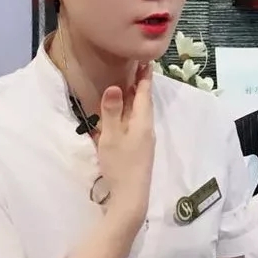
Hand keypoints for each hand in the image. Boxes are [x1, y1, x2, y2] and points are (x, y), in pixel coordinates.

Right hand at [97, 63, 154, 225]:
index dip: (144, 77)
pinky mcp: (139, 150)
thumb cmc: (120, 165)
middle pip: (143, 103)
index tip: (145, 60)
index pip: (144, 94)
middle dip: (139, 86)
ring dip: (133, 100)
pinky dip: (129, 115)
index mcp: (142, 122)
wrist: (131, 196)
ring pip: (139, 114)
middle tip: (134, 68)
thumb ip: (111, 112)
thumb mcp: (111, 136)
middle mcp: (146, 129)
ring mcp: (144, 141)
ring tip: (126, 87)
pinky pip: (135, 125)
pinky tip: (122, 116)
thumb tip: (114, 86)